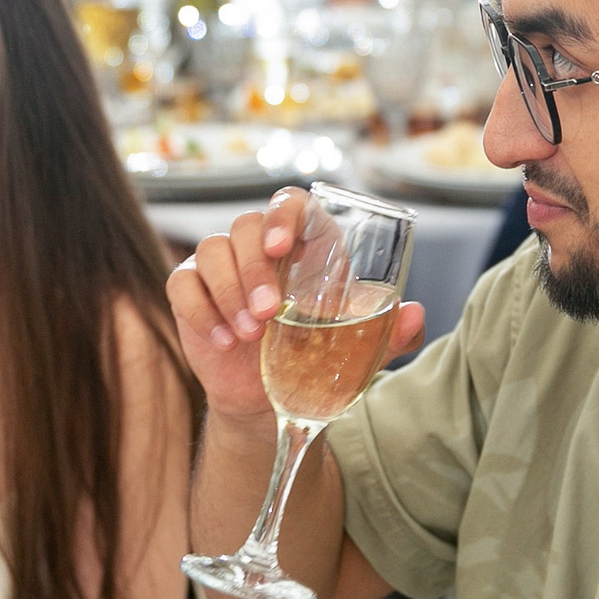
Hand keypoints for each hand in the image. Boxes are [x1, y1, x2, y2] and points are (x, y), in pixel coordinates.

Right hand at [167, 187, 424, 421]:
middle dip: (254, 270)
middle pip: (245, 226)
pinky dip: (201, 311)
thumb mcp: (360, 347)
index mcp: (304, 242)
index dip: (282, 214)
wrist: (271, 397)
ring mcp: (221, 264)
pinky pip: (182, 284)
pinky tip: (223, 340)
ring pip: (211, 251)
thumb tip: (416, 315)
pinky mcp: (190, 290)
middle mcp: (259, 244)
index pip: (289, 202)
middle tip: (269, 314)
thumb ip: (392, 333)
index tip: (280, 245)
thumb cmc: (317, 355)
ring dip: (228, 293)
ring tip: (251, 335)